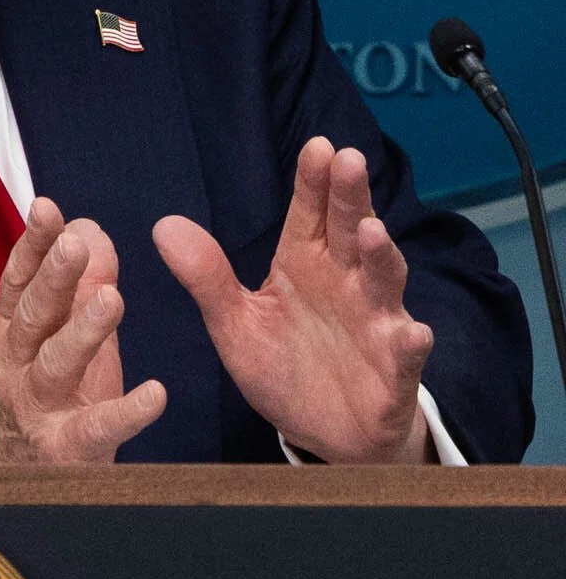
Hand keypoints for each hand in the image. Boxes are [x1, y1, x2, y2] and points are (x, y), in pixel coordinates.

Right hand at [0, 198, 166, 463]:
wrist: (31, 478)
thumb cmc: (54, 393)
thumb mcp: (62, 335)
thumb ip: (77, 286)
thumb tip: (89, 229)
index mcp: (9, 332)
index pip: (17, 280)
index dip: (32, 245)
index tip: (47, 209)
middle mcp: (14, 365)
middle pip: (33, 317)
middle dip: (53, 279)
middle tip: (77, 247)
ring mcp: (37, 407)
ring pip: (56, 364)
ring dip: (83, 331)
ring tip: (112, 299)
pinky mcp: (68, 447)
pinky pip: (99, 426)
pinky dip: (127, 411)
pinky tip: (156, 393)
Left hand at [153, 137, 433, 463]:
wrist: (324, 432)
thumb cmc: (284, 366)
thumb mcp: (235, 322)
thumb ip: (206, 276)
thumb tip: (164, 225)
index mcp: (305, 266)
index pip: (310, 216)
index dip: (313, 183)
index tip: (317, 146)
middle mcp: (347, 284)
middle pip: (350, 232)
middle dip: (350, 198)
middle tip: (347, 159)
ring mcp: (376, 325)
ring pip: (383, 283)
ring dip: (381, 257)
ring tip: (372, 231)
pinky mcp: (394, 374)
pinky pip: (404, 357)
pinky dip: (410, 345)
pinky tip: (413, 333)